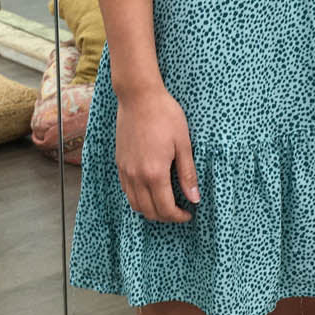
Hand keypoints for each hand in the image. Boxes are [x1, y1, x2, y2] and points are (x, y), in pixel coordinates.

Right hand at [115, 83, 200, 221]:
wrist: (139, 97)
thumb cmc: (165, 115)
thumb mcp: (183, 144)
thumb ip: (187, 174)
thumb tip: (194, 198)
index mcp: (155, 173)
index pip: (165, 208)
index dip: (178, 216)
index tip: (188, 213)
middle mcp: (136, 176)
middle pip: (149, 211)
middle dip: (165, 217)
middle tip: (179, 212)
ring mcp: (125, 170)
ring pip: (135, 204)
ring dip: (150, 210)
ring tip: (165, 204)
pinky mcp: (119, 163)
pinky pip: (126, 190)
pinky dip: (138, 198)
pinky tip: (150, 191)